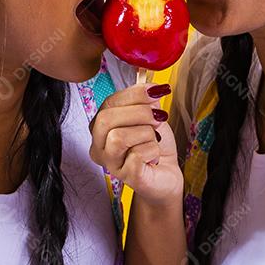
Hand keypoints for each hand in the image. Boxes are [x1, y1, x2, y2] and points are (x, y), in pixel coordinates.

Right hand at [89, 83, 183, 205]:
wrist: (166, 172)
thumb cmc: (153, 143)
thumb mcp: (148, 115)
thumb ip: (144, 100)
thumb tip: (151, 89)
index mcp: (100, 126)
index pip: (109, 102)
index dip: (134, 94)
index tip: (156, 91)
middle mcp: (99, 145)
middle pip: (106, 118)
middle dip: (139, 113)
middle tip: (159, 117)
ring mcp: (110, 163)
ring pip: (119, 137)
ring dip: (146, 134)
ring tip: (154, 140)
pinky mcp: (126, 176)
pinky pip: (137, 155)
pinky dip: (153, 150)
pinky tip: (154, 156)